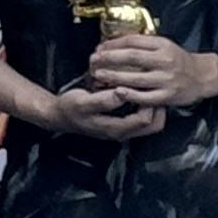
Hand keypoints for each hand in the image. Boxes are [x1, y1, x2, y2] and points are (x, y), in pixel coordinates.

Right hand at [42, 79, 166, 140]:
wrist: (59, 116)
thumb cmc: (70, 108)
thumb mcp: (82, 102)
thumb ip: (103, 100)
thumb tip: (122, 94)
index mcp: (116, 129)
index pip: (145, 120)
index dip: (148, 102)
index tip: (143, 85)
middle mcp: (123, 132)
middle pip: (155, 125)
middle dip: (158, 106)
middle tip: (153, 88)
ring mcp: (123, 129)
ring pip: (151, 123)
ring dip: (154, 107)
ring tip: (149, 89)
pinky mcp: (122, 124)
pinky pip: (143, 119)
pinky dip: (147, 107)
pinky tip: (141, 93)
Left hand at [84, 30, 202, 107]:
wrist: (203, 76)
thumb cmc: (179, 60)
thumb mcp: (164, 45)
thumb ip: (144, 44)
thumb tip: (116, 43)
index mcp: (162, 45)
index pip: (133, 41)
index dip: (113, 44)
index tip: (100, 47)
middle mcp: (164, 60)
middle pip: (132, 57)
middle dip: (109, 58)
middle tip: (93, 60)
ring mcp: (166, 79)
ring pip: (136, 77)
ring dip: (115, 76)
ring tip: (99, 74)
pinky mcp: (167, 96)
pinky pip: (145, 96)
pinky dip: (130, 94)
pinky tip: (117, 91)